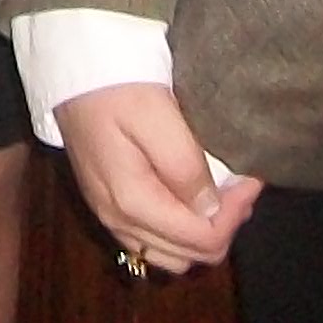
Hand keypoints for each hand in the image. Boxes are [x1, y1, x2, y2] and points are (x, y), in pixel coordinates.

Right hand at [55, 84, 260, 279]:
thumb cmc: (115, 85)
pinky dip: (178, 231)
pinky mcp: (105, 203)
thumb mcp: (156, 115)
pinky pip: (151, 241)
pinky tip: (188, 197)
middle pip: (189, 255)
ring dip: (202, 232)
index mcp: (132, 202)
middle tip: (240, 185)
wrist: (72, 66)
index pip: (203, 239)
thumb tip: (211, 207)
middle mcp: (117, 220)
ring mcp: (108, 215)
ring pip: (171, 256)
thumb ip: (185, 167)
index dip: (235, 214)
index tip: (251, 179)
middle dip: (224, 225)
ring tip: (220, 193)